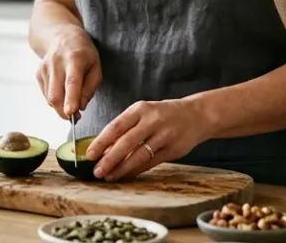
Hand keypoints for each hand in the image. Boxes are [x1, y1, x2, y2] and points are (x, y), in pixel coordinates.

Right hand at [34, 26, 100, 118]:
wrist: (62, 36)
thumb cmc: (83, 53)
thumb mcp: (95, 67)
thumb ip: (90, 88)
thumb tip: (80, 107)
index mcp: (74, 59)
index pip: (72, 82)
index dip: (71, 99)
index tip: (71, 113)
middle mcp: (56, 62)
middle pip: (56, 94)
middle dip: (64, 112)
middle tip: (76, 117)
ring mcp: (44, 67)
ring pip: (50, 98)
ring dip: (61, 107)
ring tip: (71, 104)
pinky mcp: (38, 73)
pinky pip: (46, 94)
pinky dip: (55, 99)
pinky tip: (62, 90)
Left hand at [85, 99, 209, 180]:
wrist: (196, 115)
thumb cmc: (162, 114)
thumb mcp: (143, 113)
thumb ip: (126, 127)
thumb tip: (103, 148)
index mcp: (139, 109)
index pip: (116, 126)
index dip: (101, 142)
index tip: (89, 155)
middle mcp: (152, 121)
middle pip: (126, 142)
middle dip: (109, 159)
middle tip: (97, 171)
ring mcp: (164, 135)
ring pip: (139, 155)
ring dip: (122, 168)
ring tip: (109, 176)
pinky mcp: (173, 149)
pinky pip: (151, 162)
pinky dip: (136, 170)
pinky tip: (126, 175)